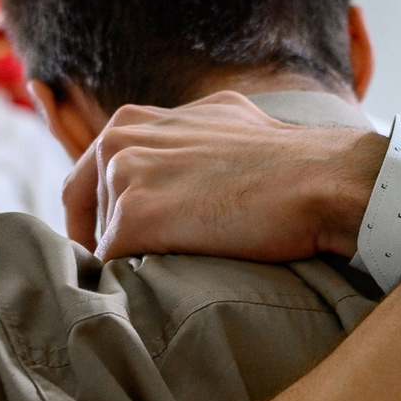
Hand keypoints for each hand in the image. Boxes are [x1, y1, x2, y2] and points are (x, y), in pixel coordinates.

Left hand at [66, 93, 386, 261]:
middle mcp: (120, 138)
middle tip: (135, 268)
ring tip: (171, 271)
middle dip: (103, 237)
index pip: (90, 173)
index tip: (121, 241)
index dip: (101, 213)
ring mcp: (124, 175)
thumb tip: (172, 162)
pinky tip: (170, 283)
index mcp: (135, 118)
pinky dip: (136, 281)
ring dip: (127, 260)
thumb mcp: (220, 122)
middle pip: (80, 206)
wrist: (320, 180)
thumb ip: (180, 138)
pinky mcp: (135, 217)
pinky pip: (115, 266)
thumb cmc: (286, 159)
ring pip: (100, 238)